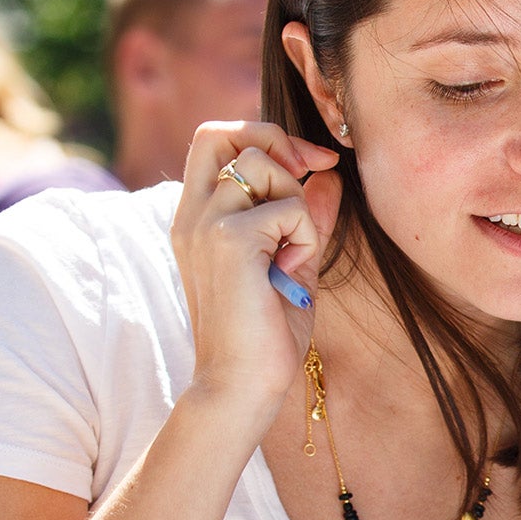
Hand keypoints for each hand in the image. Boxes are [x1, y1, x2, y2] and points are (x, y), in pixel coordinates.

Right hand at [169, 120, 340, 432]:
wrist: (243, 386)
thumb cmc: (265, 335)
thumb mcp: (292, 262)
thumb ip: (305, 216)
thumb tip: (327, 174)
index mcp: (198, 218)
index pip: (215, 140)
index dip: (263, 135)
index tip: (310, 162)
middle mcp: (193, 214)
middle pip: (225, 133)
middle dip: (278, 144)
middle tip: (311, 177)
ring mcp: (205, 224)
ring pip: (264, 166)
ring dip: (295, 204)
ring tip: (291, 256)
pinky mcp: (229, 239)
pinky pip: (290, 207)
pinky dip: (305, 237)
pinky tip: (290, 275)